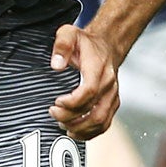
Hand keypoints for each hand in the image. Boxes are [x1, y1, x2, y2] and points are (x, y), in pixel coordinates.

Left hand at [49, 22, 118, 139]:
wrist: (107, 45)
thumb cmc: (86, 42)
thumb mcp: (69, 34)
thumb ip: (61, 46)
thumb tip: (56, 65)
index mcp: (98, 69)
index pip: (89, 91)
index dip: (72, 102)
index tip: (56, 102)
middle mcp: (109, 85)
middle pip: (94, 111)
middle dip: (71, 118)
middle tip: (53, 113)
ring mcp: (112, 96)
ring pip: (101, 121)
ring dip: (80, 129)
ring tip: (61, 125)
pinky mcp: (112, 103)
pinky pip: (105, 123)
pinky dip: (91, 133)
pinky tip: (75, 133)